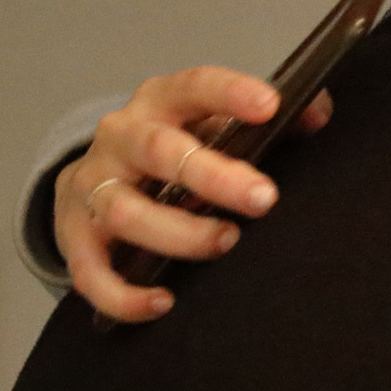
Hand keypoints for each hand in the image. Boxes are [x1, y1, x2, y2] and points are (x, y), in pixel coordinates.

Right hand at [50, 66, 330, 322]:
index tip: (270, 106)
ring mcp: (91, 187)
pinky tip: (163, 303)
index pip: (192, 87)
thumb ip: (267, 122)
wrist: (97, 178)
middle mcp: (120, 139)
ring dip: (178, 233)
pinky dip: (123, 294)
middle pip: (158, 150)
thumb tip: (316, 114)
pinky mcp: (74, 236)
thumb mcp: (214, 127)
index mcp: (160, 104)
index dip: (229, 93)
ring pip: (124, 211)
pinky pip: (90, 272)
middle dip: (213, 176)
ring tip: (225, 242)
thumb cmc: (173, 154)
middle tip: (264, 198)